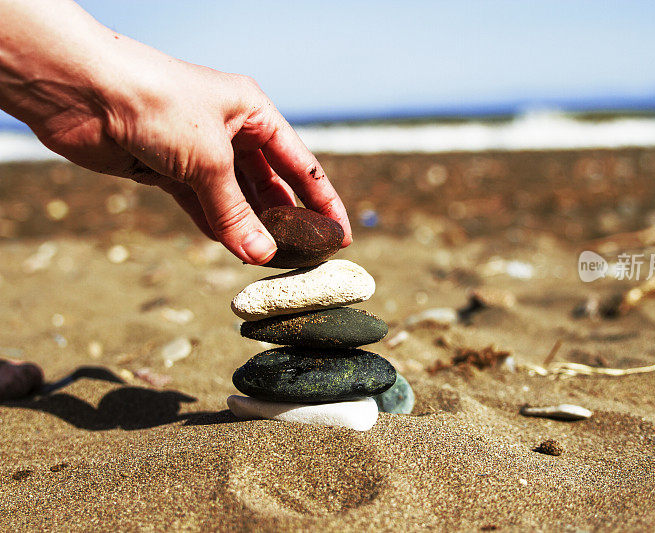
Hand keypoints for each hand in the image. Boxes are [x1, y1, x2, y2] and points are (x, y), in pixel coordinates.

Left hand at [0, 0, 351, 264]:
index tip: (340, 234)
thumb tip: (261, 255)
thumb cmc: (156, 104)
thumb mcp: (210, 160)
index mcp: (252, 111)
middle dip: (286, 219)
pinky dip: (216, 226)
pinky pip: (201, 205)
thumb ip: (236, 211)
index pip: (300, 162)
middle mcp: (229, 130)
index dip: (323, 200)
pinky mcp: (166, 169)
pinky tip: (234, 250)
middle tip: (305, 256)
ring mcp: (197, 151)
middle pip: (269, 183)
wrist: (82, 92)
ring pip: (234, 198)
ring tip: (271, 261)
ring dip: (250, 228)